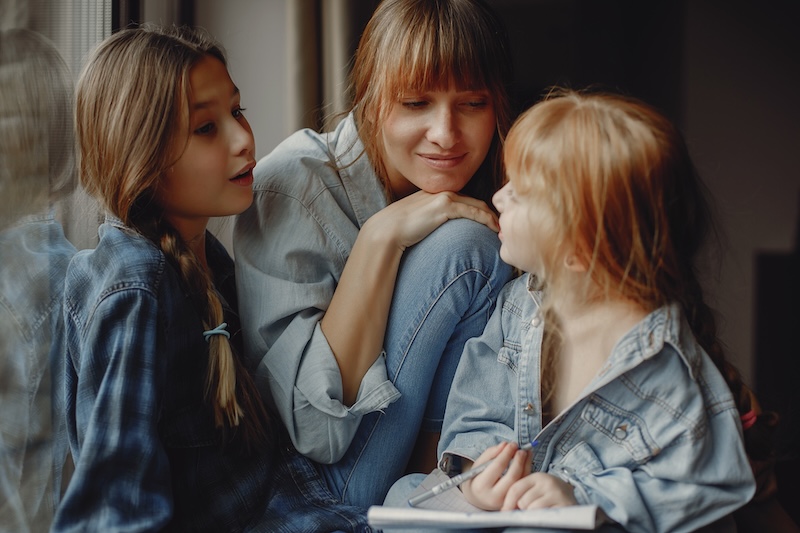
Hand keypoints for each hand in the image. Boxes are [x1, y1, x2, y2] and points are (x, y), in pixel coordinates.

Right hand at [364, 190, 498, 251]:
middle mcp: (442, 192)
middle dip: (491, 213)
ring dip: (492, 217)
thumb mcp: (418, 222)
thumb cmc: (399, 231)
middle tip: (502, 226)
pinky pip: (473, 211)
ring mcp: (444, 197)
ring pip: (477, 205)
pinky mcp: (445, 206)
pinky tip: (494, 229)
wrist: (387, 230)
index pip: (465, 201)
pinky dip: (486, 219)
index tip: (491, 224)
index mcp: (436, 195)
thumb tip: (437, 235)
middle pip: (475, 201)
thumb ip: (431, 222)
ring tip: (501, 230)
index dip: (480, 211)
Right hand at [461, 442, 531, 510]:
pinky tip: (527, 461)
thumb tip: (505, 444)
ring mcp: (505, 502)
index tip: (512, 444)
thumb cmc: (478, 477)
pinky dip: (527, 472)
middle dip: (519, 461)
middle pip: (512, 476)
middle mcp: (493, 496)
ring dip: (526, 465)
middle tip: (522, 449)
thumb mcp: (479, 464)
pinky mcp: (513, 503)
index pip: (497, 466)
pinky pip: (523, 486)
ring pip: (520, 482)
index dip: (507, 454)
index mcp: (481, 485)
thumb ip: (491, 453)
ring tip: (527, 452)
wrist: (477, 498)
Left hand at [501, 472, 577, 509]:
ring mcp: (556, 492)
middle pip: (522, 500)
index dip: (508, 503)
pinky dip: (542, 518)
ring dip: (532, 514)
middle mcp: (547, 481)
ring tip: (540, 512)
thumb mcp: (536, 490)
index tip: (504, 513)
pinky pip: (544, 515)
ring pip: (532, 508)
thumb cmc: (550, 497)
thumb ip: (522, 493)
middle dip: (522, 510)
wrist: (573, 501)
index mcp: (537, 476)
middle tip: (529, 512)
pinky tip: (547, 514)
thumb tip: (504, 508)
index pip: (515, 488)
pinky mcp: (564, 504)